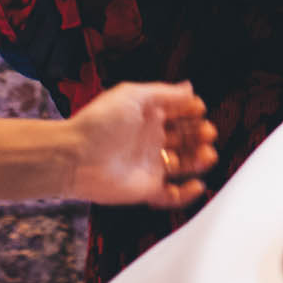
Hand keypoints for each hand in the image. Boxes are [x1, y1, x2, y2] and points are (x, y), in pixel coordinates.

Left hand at [67, 82, 217, 207]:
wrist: (74, 157)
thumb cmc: (99, 122)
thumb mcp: (133, 95)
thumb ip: (164, 93)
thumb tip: (189, 88)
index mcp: (146, 116)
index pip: (177, 113)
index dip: (191, 111)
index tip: (200, 109)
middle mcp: (150, 140)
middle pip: (184, 138)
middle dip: (199, 134)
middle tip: (207, 133)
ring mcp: (149, 165)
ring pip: (183, 164)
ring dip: (199, 160)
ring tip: (207, 155)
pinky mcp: (146, 189)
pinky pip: (172, 195)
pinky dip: (187, 193)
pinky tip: (196, 184)